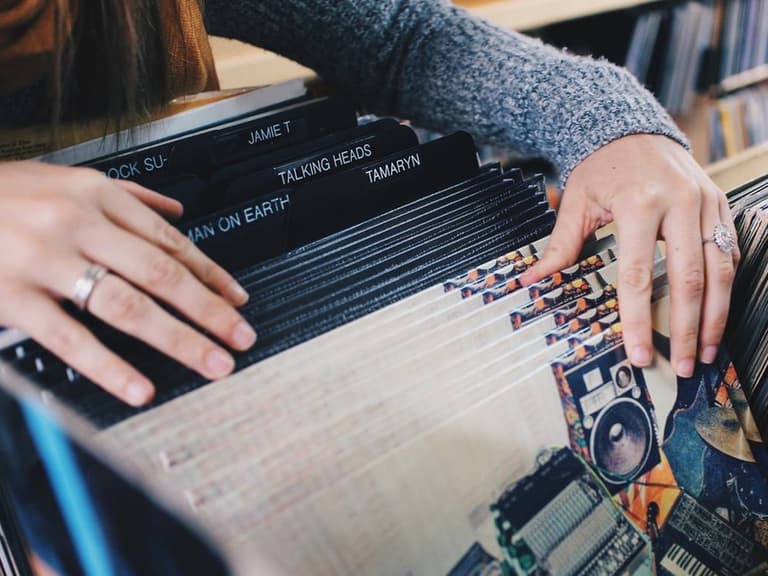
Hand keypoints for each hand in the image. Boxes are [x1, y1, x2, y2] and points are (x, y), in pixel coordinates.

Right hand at [0, 161, 256, 404]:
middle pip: (162, 275)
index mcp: (97, 196)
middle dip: (210, 311)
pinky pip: (70, 338)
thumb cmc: (2, 192)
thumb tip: (177, 212)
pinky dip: (110, 367)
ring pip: (128, 306)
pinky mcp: (11, 296)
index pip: (172, 242)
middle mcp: (78, 225)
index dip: (213, 275)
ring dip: (179, 340)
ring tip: (212, 363)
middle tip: (241, 338)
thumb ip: (128, 196)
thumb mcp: (67, 178)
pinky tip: (140, 388)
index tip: (239, 301)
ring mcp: (45, 261)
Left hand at [520, 134, 738, 376]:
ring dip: (716, 316)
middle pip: (689, 280)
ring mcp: (705, 202)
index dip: (640, 320)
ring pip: (721, 270)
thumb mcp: (576, 201)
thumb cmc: (602, 167)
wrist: (632, 129)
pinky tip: (718, 313)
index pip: (638, 276)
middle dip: (688, 329)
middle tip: (683, 365)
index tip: (639, 353)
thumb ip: (559, 245)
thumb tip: (531, 280)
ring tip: (707, 350)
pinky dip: (727, 286)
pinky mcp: (720, 203)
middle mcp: (679, 203)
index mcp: (639, 205)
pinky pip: (730, 251)